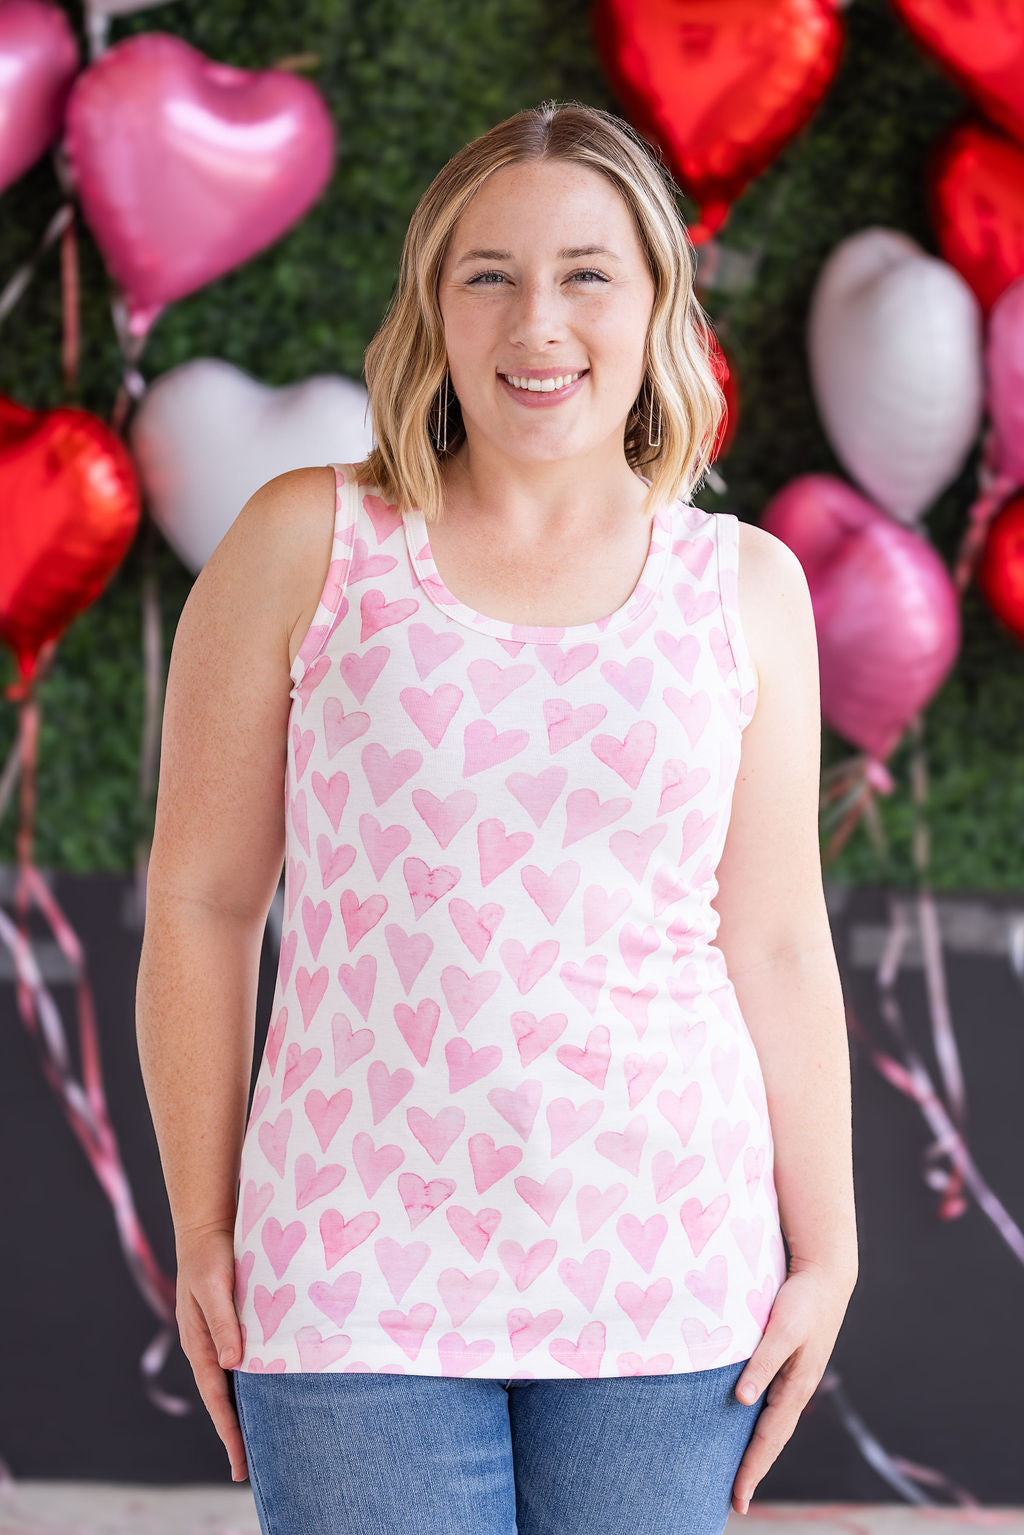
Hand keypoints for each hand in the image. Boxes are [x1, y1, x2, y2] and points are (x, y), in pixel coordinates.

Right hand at [175, 1223, 247, 1482]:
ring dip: (244, 1410)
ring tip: (260, 1441)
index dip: (229, 1430)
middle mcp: (208, 1345)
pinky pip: (241, 1361)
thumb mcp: (216, 1285)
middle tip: (250, 1470)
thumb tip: (233, 1364)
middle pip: (223, 1398)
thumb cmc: (212, 1254)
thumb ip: (224, 1322)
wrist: (209, 1224)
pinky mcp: (232, 1323)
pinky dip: (251, 1381)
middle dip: (235, 1433)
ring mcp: (219, 1336)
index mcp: (200, 1342)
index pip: (216, 1396)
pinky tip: (267, 1390)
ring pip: (232, 1383)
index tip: (240, 1461)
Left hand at [730, 1257, 856, 1515]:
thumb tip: (742, 1400)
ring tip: (738, 1473)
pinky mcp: (790, 1365)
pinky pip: (772, 1405)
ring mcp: (795, 1379)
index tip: (737, 1498)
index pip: (769, 1438)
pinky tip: (746, 1425)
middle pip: (772, 1439)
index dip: (752, 1468)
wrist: (826, 1276)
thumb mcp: (782, 1329)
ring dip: (757, 1450)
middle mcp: (797, 1389)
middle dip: (754, 1469)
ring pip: (772, 1424)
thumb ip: (762, 1362)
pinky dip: (760, 1424)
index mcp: (796, 1386)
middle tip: (734, 1500)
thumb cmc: (803, 1300)